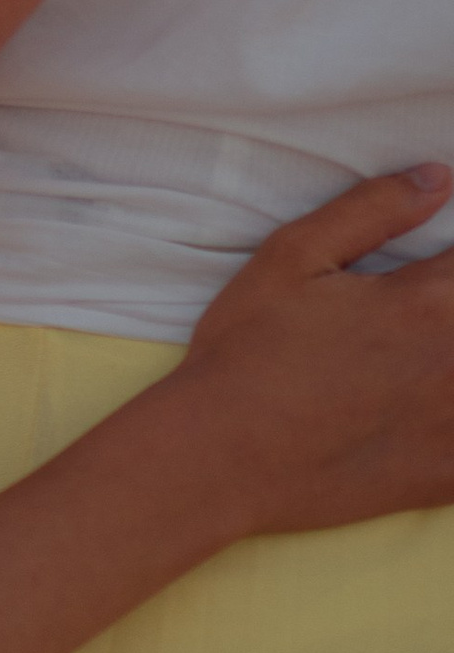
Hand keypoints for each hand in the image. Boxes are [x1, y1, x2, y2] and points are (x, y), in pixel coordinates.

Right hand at [172, 161, 453, 536]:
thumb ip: (372, 209)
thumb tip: (440, 176)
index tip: (434, 272)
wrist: (221, 456)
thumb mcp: (292, 256)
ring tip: (424, 352)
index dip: (453, 261)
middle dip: (450, 305)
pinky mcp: (446, 476)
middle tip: (406, 323)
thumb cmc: (249, 348)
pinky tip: (435, 407)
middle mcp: (452, 360)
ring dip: (452, 357)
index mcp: (423, 301)